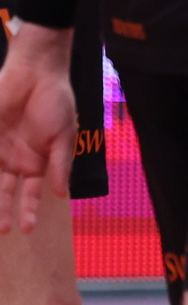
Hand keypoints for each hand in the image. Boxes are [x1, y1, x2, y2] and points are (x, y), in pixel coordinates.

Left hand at [0, 23, 77, 233]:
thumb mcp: (64, 136)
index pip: (31, 194)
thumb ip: (61, 164)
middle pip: (5, 193)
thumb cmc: (56, 103)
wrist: (35, 74)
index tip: (27, 229)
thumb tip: (61, 194)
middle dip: (2, 212)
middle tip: (2, 231)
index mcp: (37, 163)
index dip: (29, 211)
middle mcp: (15, 162)